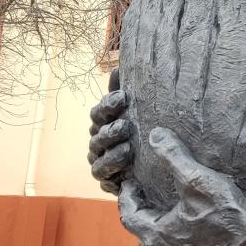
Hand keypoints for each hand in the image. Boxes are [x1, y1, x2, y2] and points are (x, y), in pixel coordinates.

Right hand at [88, 68, 133, 194]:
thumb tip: (118, 67)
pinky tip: (125, 162)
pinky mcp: (104, 178)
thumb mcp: (136, 113)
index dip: (109, 104)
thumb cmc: (139, 135)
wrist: (148, 171)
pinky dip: (111, 166)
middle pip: (97, 130)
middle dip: (110, 127)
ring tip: (128, 146)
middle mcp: (98, 138)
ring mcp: (99, 158)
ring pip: (98, 150)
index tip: (123, 97)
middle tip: (126, 125)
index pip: (100, 110)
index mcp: (104, 121)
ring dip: (111, 148)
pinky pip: (101, 172)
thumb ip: (125, 92)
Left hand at [117, 126, 245, 245]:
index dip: (127, 197)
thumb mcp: (196, 178)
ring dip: (158, 245)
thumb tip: (154, 135)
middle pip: (142, 241)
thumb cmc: (227, 210)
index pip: (129, 216)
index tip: (130, 184)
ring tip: (163, 228)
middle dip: (140, 221)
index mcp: (157, 236)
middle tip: (145, 203)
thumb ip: (173, 156)